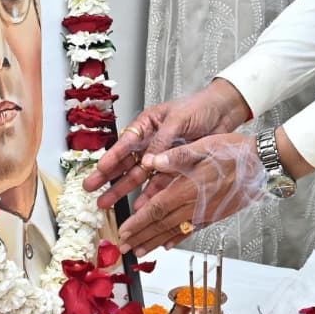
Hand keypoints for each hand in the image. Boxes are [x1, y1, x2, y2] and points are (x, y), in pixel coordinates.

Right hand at [82, 78, 251, 208]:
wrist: (223, 112)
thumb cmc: (199, 106)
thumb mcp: (177, 120)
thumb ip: (161, 141)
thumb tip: (146, 162)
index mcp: (147, 124)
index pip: (125, 143)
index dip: (112, 157)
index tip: (100, 170)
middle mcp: (150, 142)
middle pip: (125, 162)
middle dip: (108, 178)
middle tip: (91, 190)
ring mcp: (162, 156)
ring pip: (138, 176)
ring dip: (123, 190)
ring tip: (106, 203)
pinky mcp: (175, 167)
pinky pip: (160, 183)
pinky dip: (150, 195)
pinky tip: (139, 206)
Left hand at [117, 133, 267, 256]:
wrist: (263, 164)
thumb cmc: (235, 152)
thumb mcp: (204, 146)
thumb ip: (176, 156)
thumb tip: (151, 161)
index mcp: (188, 187)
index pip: (156, 209)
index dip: (138, 222)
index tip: (123, 231)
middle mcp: (195, 205)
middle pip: (162, 225)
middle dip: (141, 237)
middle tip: (124, 247)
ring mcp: (206, 213)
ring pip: (176, 231)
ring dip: (156, 242)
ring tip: (141, 251)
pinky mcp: (215, 215)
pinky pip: (193, 230)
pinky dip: (178, 239)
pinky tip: (169, 244)